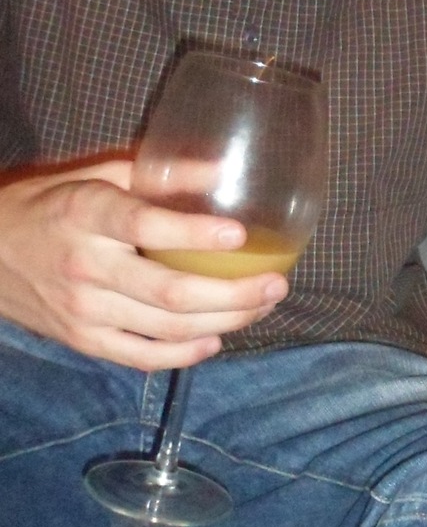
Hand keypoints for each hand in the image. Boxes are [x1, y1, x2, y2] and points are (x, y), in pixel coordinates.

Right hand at [0, 159, 289, 369]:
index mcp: (87, 215)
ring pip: (166, 330)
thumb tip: (223, 169)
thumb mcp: (95, 176)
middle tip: (276, 283)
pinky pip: (143, 357)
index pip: (145, 227)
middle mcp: (85, 266)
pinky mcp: (84, 341)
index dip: (196, 234)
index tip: (242, 233)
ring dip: (225, 322)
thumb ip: (157, 174)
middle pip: (170, 293)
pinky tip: (216, 339)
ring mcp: (84, 311)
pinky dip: (185, 354)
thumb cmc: (50, 206)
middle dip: (234, 293)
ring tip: (261, 306)